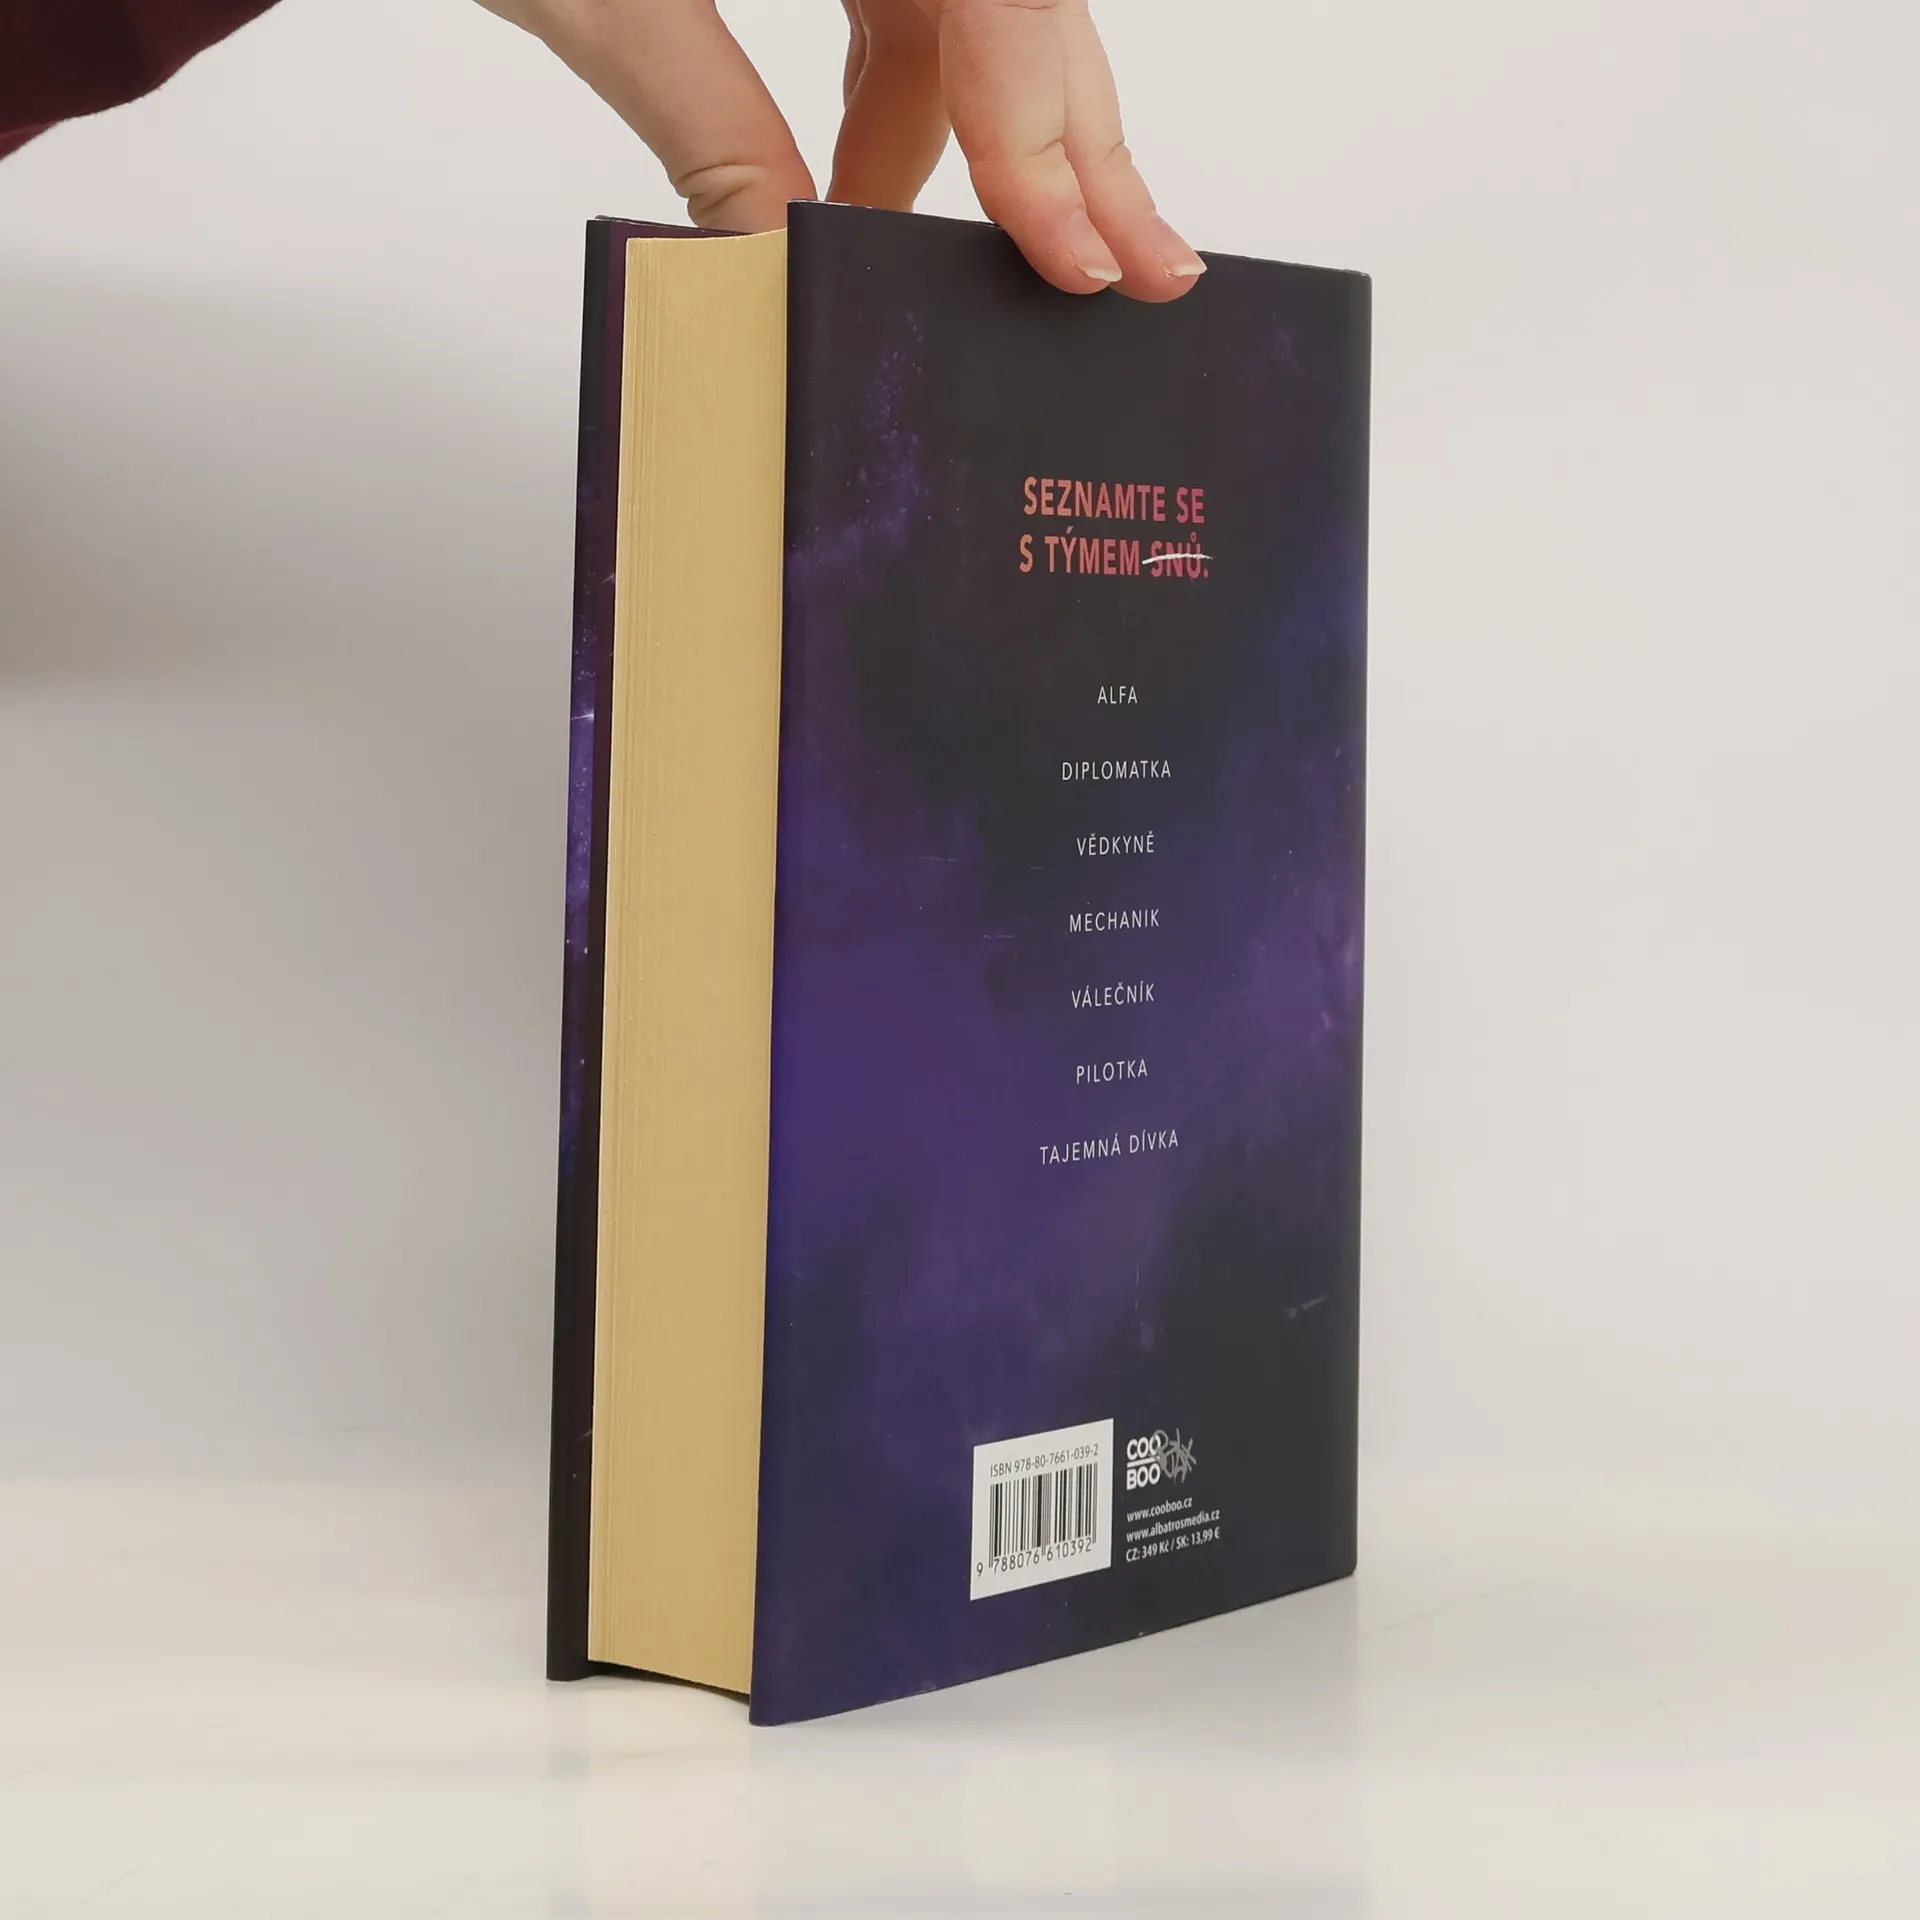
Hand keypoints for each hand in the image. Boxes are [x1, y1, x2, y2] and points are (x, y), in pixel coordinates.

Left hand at [476, 0, 1203, 301]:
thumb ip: (701, 117)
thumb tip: (776, 255)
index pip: (1007, 6)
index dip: (1046, 138)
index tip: (1073, 255)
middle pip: (1025, 15)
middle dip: (1071, 152)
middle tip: (1135, 271)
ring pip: (975, 23)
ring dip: (994, 142)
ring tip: (1038, 254)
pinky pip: (908, 11)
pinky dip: (903, 104)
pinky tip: (883, 192)